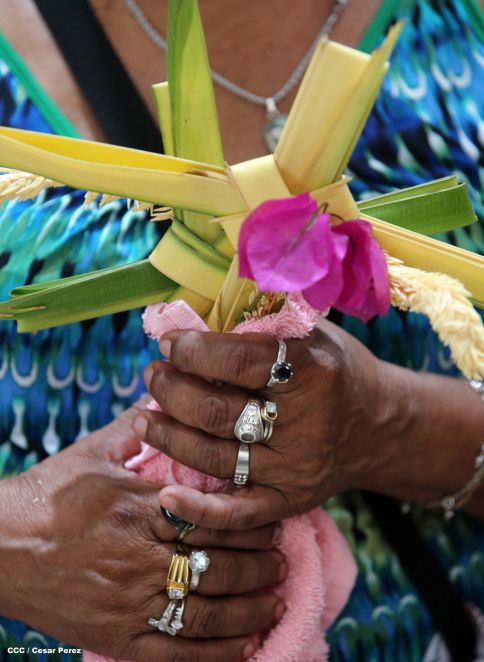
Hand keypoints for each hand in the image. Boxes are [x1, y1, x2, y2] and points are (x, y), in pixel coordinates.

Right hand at [0, 403, 285, 661]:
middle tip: (282, 563)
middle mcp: (142, 557)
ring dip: (249, 611)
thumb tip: (162, 404)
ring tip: (275, 603)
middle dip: (260, 567)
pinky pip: (173, 654)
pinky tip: (242, 647)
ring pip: (205, 614)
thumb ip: (133, 430)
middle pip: (219, 567)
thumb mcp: (91, 453)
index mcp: (142, 509)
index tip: (273, 525)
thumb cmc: (47, 494)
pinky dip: (212, 655)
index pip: (214, 522)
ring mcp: (129, 602)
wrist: (0, 545)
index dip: (250, 526)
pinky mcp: (115, 637)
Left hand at [134, 321, 398, 528]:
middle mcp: (306, 421)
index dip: (194, 351)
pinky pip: (238, 512)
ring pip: (215, 455)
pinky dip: (198, 509)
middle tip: (153, 375)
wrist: (377, 425)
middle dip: (171, 389)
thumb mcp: (310, 334)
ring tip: (145, 414)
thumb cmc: (334, 370)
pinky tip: (165, 496)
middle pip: (218, 410)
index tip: (169, 343)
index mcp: (313, 370)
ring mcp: (296, 467)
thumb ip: (261, 326)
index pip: (240, 361)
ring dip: (169, 434)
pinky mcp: (290, 500)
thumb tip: (194, 320)